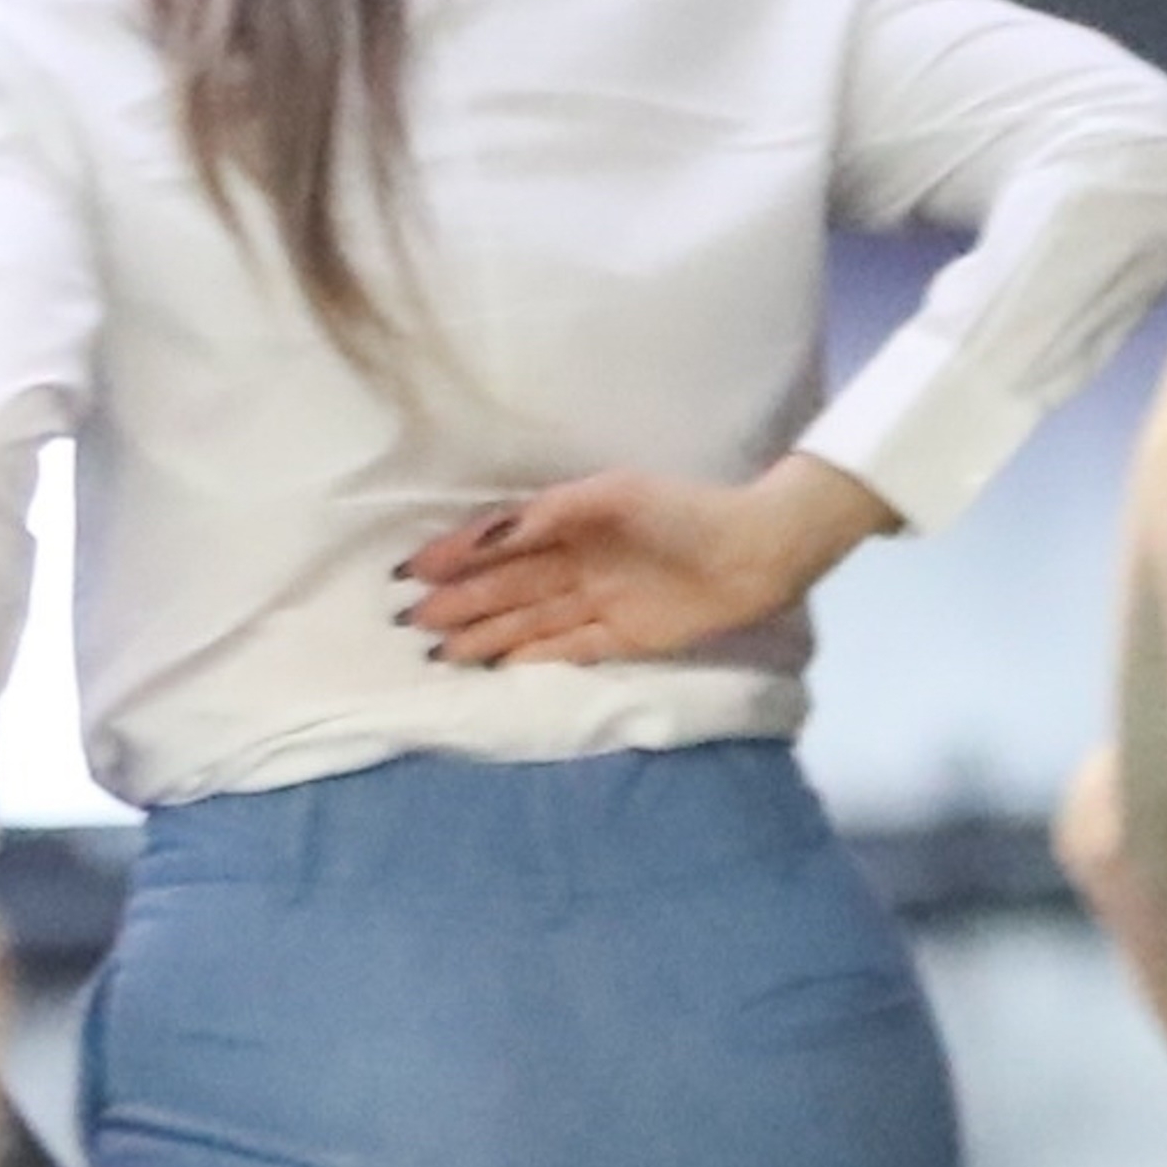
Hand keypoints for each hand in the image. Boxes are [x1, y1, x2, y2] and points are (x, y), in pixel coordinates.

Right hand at [399, 455, 901, 667]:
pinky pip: (566, 650)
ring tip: (442, 654)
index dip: (457, 556)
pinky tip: (498, 669)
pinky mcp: (623, 637)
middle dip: (460, 602)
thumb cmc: (682, 512)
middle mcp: (576, 564)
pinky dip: (532, 660)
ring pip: (527, 622)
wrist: (753, 551)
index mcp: (569, 523)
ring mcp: (597, 602)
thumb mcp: (611, 497)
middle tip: (412, 621)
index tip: (414, 571)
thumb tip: (487, 537)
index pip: (499, 544)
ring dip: (486, 637)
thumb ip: (548, 515)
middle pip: (506, 588)